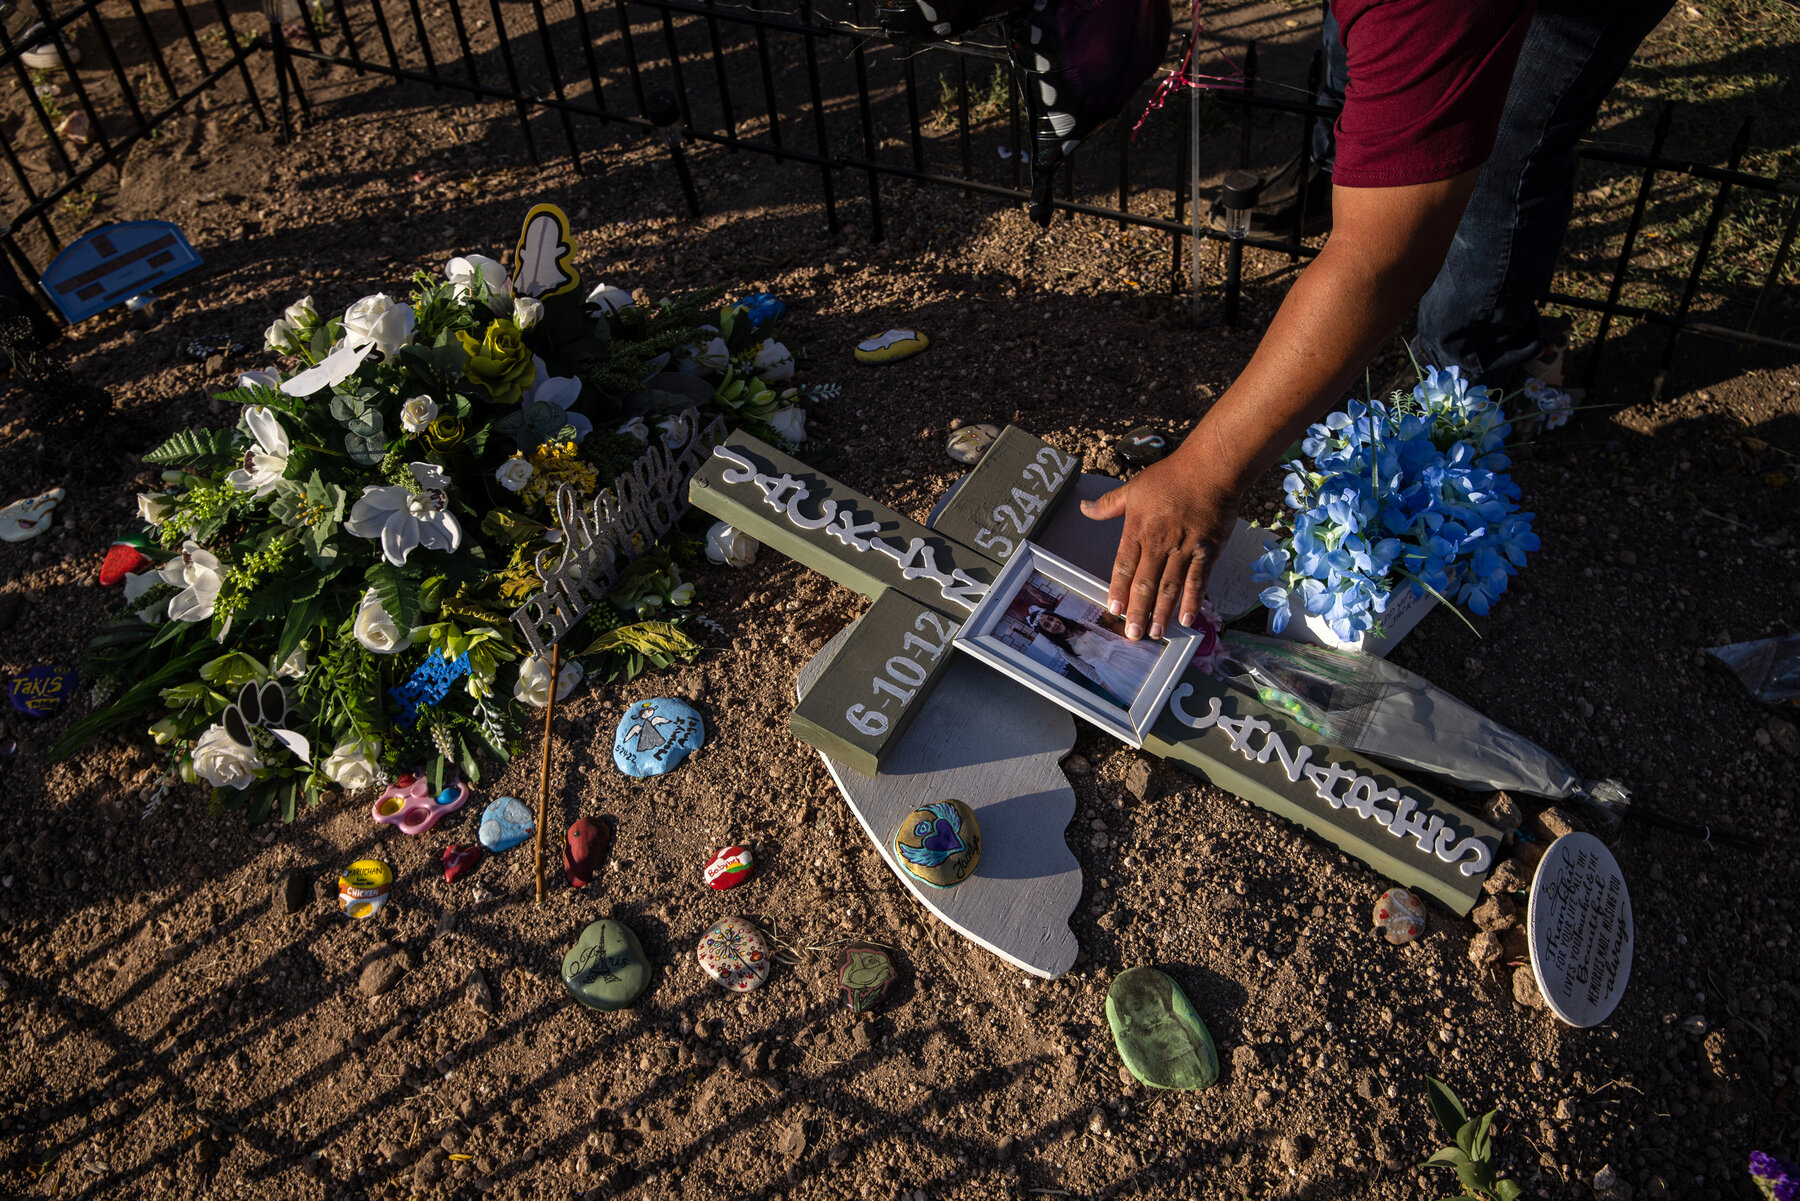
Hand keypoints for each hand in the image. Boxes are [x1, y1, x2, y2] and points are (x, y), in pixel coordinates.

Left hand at [1079, 448, 1239, 640]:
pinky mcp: (1207, 552)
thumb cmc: (1172, 477)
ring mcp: (1184, 549)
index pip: (1124, 566)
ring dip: (1161, 613)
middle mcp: (1159, 543)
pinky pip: (1198, 582)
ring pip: (1169, 587)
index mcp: (1138, 529)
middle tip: (1133, 634)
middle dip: (1138, 611)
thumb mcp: (1134, 488)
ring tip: (1154, 633)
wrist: (1210, 469)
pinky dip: (1192, 602)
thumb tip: (1084, 508)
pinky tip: (1186, 620)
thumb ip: (1109, 505)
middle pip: (1145, 583)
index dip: (1118, 590)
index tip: (1114, 610)